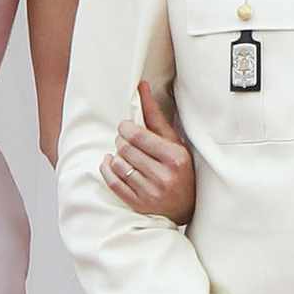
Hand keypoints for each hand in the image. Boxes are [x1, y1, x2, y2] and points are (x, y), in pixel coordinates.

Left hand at [101, 83, 195, 223]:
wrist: (187, 206)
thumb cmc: (180, 168)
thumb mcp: (174, 141)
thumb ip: (155, 116)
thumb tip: (141, 87)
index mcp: (175, 157)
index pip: (138, 136)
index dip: (125, 127)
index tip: (126, 127)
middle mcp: (163, 176)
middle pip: (126, 149)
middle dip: (121, 140)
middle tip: (125, 140)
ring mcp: (150, 193)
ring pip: (118, 164)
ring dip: (116, 155)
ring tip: (123, 154)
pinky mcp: (139, 204)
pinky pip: (113, 183)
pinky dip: (107, 169)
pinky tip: (111, 163)